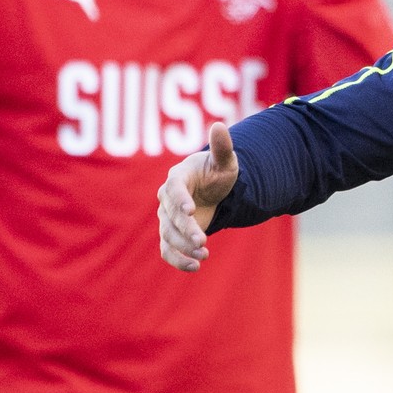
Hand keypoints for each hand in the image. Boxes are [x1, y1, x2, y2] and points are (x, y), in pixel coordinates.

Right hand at [158, 122, 239, 271]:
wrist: (213, 191)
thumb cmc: (217, 173)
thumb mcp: (225, 162)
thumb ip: (222, 147)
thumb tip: (219, 125)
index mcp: (178, 177)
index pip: (174, 188)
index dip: (180, 200)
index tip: (190, 211)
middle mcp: (168, 198)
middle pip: (171, 216)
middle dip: (186, 230)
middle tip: (203, 241)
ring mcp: (167, 218)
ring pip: (168, 235)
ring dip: (183, 247)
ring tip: (204, 255)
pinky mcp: (171, 234)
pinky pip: (167, 250)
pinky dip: (177, 260)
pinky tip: (195, 267)